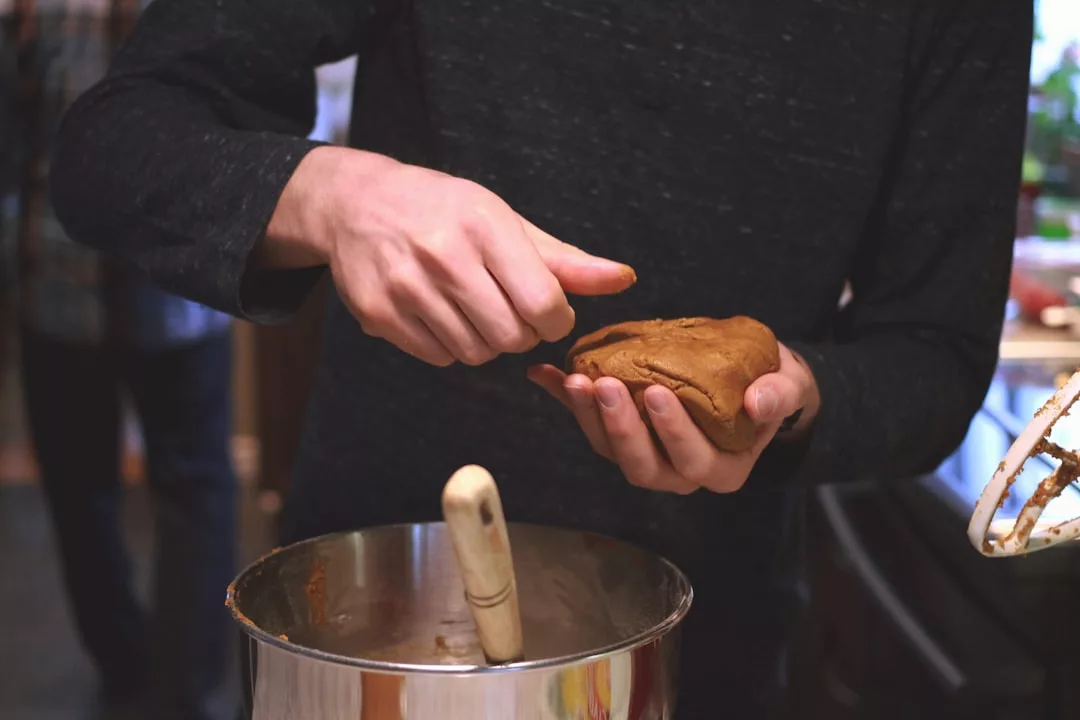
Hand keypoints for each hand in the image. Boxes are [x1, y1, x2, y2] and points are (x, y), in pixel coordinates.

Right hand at [261, 147, 635, 365]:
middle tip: (508, 309)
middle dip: (521, 333)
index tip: (547, 309)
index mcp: (484, 226)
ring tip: (472, 308)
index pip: (543, 303)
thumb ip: (565, 260)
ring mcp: (406, 287)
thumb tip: (624, 279)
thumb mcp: (506, 221)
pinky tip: (441, 314)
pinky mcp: (378, 314)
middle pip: (511, 337)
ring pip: (475, 353)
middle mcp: (443, 255)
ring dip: (486, 341)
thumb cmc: (444, 210)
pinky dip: (450, 346)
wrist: (356, 204)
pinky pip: (439, 357)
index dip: (555, 320)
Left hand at [528, 344, 819, 493]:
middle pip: (642, 466)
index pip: (693, 460)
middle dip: (621, 428)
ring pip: (610, 449)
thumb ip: (779, 394)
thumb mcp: (789, 384)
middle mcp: (679, 473)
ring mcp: (645, 454)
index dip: (672, 432)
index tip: (656, 393)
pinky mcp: (620, 432)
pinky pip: (590, 422)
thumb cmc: (770, 384)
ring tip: (574, 378)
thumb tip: (757, 403)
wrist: (750, 377)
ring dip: (588, 416)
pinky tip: (544, 374)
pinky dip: (566, 400)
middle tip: (606, 384)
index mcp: (721, 468)